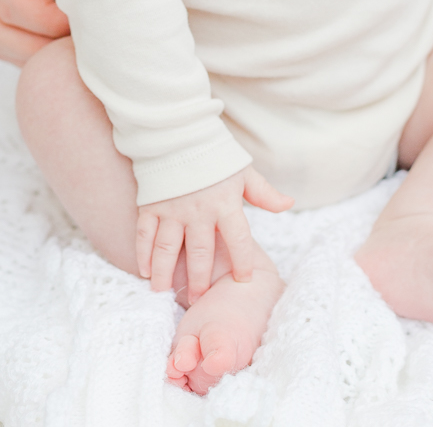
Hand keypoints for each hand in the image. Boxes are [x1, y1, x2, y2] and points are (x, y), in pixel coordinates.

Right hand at [136, 166, 293, 300]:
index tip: (242, 280)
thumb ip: (264, 193)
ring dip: (165, 273)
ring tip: (165, 292)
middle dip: (199, 280)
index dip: (242, 263)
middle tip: (198, 300)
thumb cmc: (215, 154)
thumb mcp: (243, 171)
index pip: (238, 241)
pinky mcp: (150, 204)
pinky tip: (144, 271)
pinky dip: (143, 254)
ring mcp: (172, 209)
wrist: (180, 131)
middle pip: (200, 253)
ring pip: (168, 249)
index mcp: (225, 204)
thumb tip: (289, 203)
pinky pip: (145, 234)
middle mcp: (199, 211)